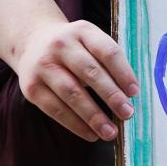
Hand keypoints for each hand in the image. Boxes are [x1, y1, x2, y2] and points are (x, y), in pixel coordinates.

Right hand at [16, 18, 137, 141]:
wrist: (32, 42)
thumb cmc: (73, 48)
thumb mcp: (90, 41)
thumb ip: (108, 62)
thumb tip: (129, 95)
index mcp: (82, 31)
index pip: (107, 51)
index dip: (123, 72)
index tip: (134, 93)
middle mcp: (61, 45)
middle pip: (90, 72)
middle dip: (111, 95)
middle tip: (127, 113)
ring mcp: (43, 66)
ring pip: (72, 93)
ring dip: (93, 116)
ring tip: (110, 132)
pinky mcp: (31, 87)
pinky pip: (55, 109)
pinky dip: (75, 124)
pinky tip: (90, 134)